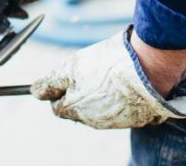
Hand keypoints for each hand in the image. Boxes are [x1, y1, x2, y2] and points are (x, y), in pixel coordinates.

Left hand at [31, 28, 185, 129]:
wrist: (150, 68)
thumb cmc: (108, 64)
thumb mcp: (71, 67)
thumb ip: (50, 82)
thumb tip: (34, 92)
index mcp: (75, 110)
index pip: (57, 107)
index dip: (58, 90)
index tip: (66, 76)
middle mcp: (93, 121)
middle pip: (77, 110)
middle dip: (78, 93)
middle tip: (88, 71)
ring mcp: (114, 121)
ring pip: (98, 110)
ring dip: (98, 95)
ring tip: (107, 73)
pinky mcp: (135, 118)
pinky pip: (119, 110)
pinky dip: (117, 98)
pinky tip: (123, 82)